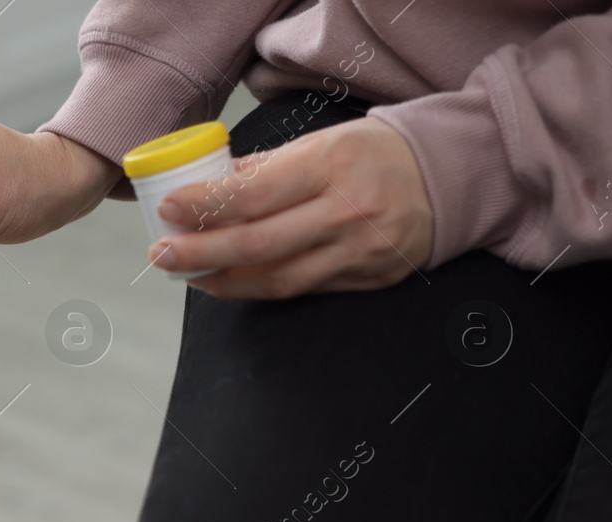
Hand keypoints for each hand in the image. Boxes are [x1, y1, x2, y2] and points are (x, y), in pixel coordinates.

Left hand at [150, 118, 433, 299]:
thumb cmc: (374, 153)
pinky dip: (260, 288)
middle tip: (162, 255)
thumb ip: (266, 167)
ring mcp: (361, 250)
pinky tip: (231, 281)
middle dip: (200, 253)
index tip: (168, 209)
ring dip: (224, 281)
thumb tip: (207, 185)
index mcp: (333, 164)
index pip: (254, 192)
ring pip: (278, 279)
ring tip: (190, 274)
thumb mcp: (323, 141)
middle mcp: (349, 210)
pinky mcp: (369, 279)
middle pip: (258, 244)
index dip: (204, 206)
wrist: (448, 177)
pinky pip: (302, 290)